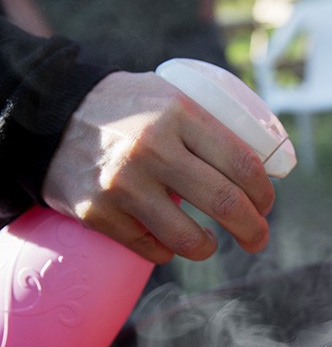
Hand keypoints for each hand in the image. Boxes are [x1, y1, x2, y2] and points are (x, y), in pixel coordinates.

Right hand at [41, 71, 275, 264]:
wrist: (50, 115)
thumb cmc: (124, 109)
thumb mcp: (168, 96)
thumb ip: (209, 122)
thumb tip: (263, 163)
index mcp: (179, 113)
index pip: (243, 163)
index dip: (264, 194)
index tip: (266, 205)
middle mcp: (152, 148)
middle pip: (226, 204)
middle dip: (253, 230)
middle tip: (257, 239)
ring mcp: (123, 184)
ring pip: (188, 239)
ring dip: (208, 248)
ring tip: (210, 243)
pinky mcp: (97, 212)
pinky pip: (150, 249)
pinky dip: (166, 251)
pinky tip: (167, 241)